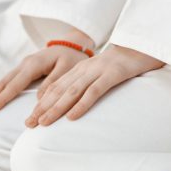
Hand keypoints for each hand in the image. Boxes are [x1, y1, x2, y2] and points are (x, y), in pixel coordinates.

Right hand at [0, 46, 89, 115]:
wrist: (73, 44)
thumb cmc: (73, 57)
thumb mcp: (68, 69)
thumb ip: (53, 83)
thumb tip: (38, 99)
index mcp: (34, 64)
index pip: (15, 85)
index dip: (2, 99)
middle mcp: (24, 64)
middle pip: (3, 84)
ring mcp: (23, 66)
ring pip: (3, 82)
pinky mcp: (24, 70)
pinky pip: (8, 81)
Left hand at [26, 44, 163, 127]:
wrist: (141, 46)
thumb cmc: (119, 65)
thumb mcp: (96, 74)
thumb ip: (83, 85)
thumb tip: (68, 106)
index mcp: (78, 70)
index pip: (54, 88)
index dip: (40, 104)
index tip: (29, 120)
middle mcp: (83, 70)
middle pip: (58, 91)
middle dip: (42, 108)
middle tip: (29, 124)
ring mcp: (97, 71)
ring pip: (71, 92)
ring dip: (56, 108)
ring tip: (44, 122)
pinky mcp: (112, 74)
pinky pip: (94, 92)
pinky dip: (81, 105)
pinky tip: (72, 117)